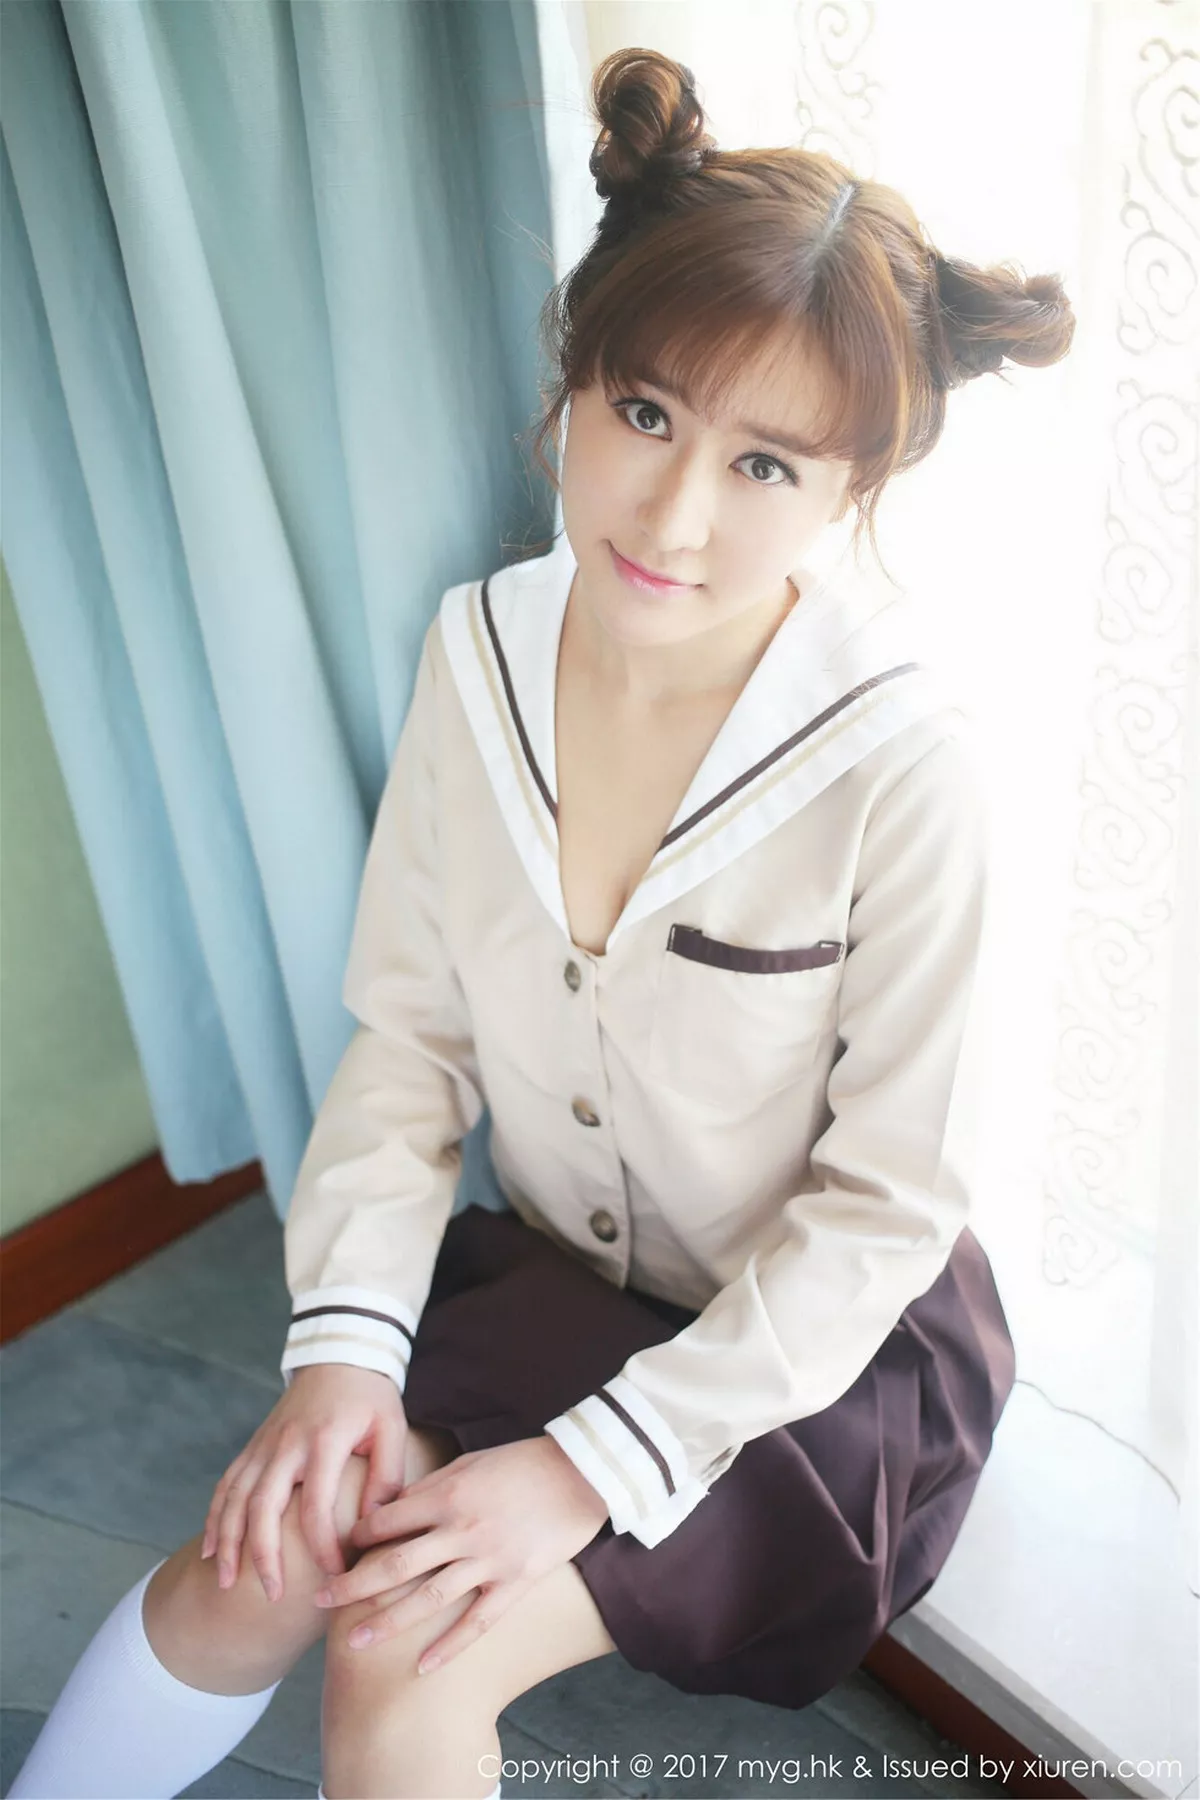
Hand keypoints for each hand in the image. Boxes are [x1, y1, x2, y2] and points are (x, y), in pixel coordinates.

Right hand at [199, 1364, 407, 1602]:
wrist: (339, 1354)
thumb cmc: (370, 1397)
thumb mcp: (392, 1429)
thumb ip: (386, 1476)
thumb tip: (372, 1527)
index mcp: (325, 1441)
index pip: (317, 1505)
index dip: (323, 1546)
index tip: (336, 1574)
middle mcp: (287, 1444)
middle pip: (263, 1506)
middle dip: (264, 1554)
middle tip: (272, 1594)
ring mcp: (264, 1445)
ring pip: (235, 1498)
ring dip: (229, 1542)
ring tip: (228, 1585)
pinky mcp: (254, 1446)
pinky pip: (226, 1484)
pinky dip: (214, 1518)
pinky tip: (211, 1551)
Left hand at [312, 1434, 609, 1671]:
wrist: (583, 1472)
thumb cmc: (523, 1462)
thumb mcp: (470, 1464)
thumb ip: (432, 1488)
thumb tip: (393, 1510)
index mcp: (448, 1494)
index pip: (388, 1521)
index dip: (357, 1537)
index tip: (337, 1551)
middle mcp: (462, 1530)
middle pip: (395, 1564)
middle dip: (354, 1585)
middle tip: (320, 1603)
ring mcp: (489, 1560)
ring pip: (428, 1598)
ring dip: (388, 1622)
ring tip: (355, 1642)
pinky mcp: (516, 1583)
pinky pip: (477, 1622)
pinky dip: (449, 1647)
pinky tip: (423, 1667)